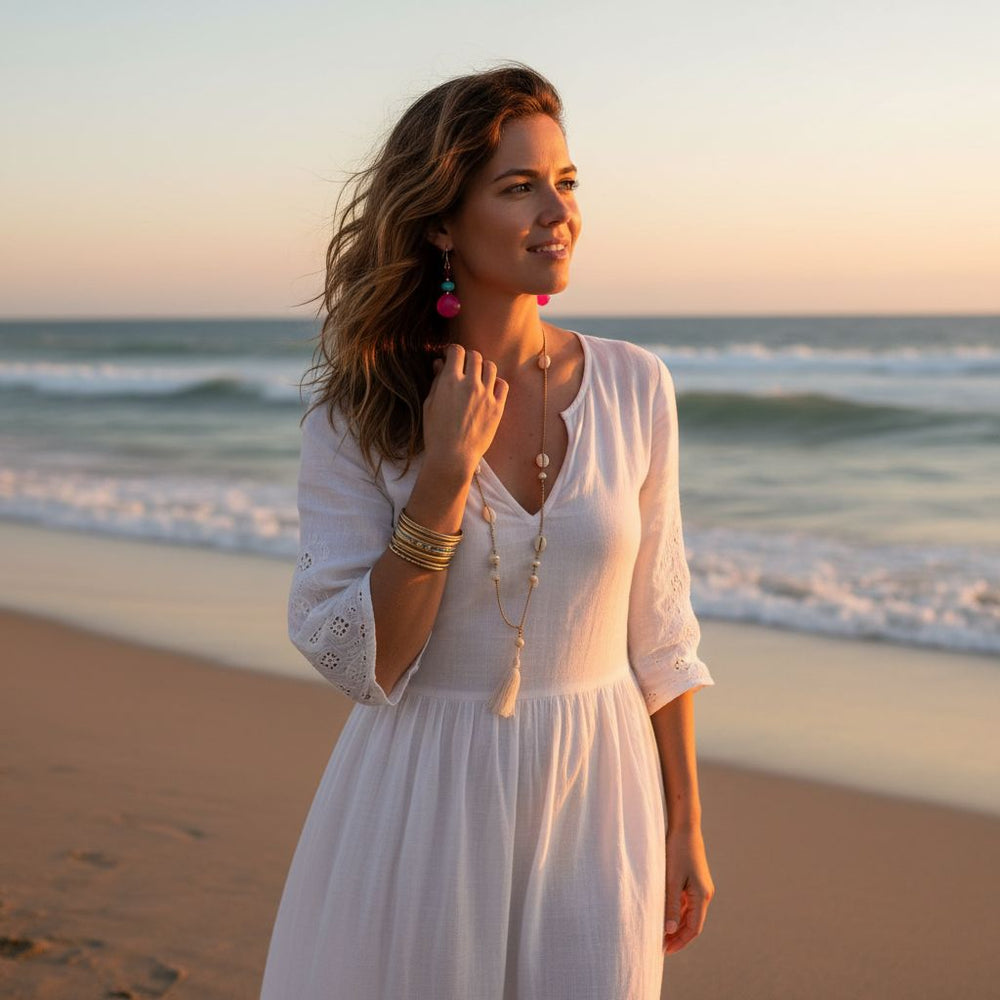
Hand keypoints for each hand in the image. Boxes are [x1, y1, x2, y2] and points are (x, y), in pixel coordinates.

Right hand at [423, 343, 507, 478]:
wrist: (453, 456)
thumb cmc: (436, 432)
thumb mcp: (430, 404)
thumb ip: (437, 381)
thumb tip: (440, 363)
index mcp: (450, 381)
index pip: (457, 351)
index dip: (453, 351)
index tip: (451, 357)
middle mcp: (470, 384)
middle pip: (475, 356)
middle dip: (468, 358)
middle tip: (464, 367)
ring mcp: (486, 395)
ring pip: (490, 367)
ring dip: (483, 368)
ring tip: (477, 377)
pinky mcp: (498, 407)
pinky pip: (502, 384)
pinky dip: (496, 382)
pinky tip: (489, 389)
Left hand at [663, 824, 713, 955]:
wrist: (685, 827)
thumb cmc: (677, 851)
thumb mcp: (671, 880)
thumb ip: (671, 905)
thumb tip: (669, 931)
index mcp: (702, 896)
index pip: (694, 928)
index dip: (680, 941)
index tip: (665, 950)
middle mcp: (705, 894)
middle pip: (693, 923)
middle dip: (678, 936)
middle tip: (661, 946)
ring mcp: (701, 888)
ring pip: (690, 914)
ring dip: (677, 925)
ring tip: (661, 933)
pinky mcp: (694, 881)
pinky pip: (687, 903)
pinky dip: (678, 912)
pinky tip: (665, 915)